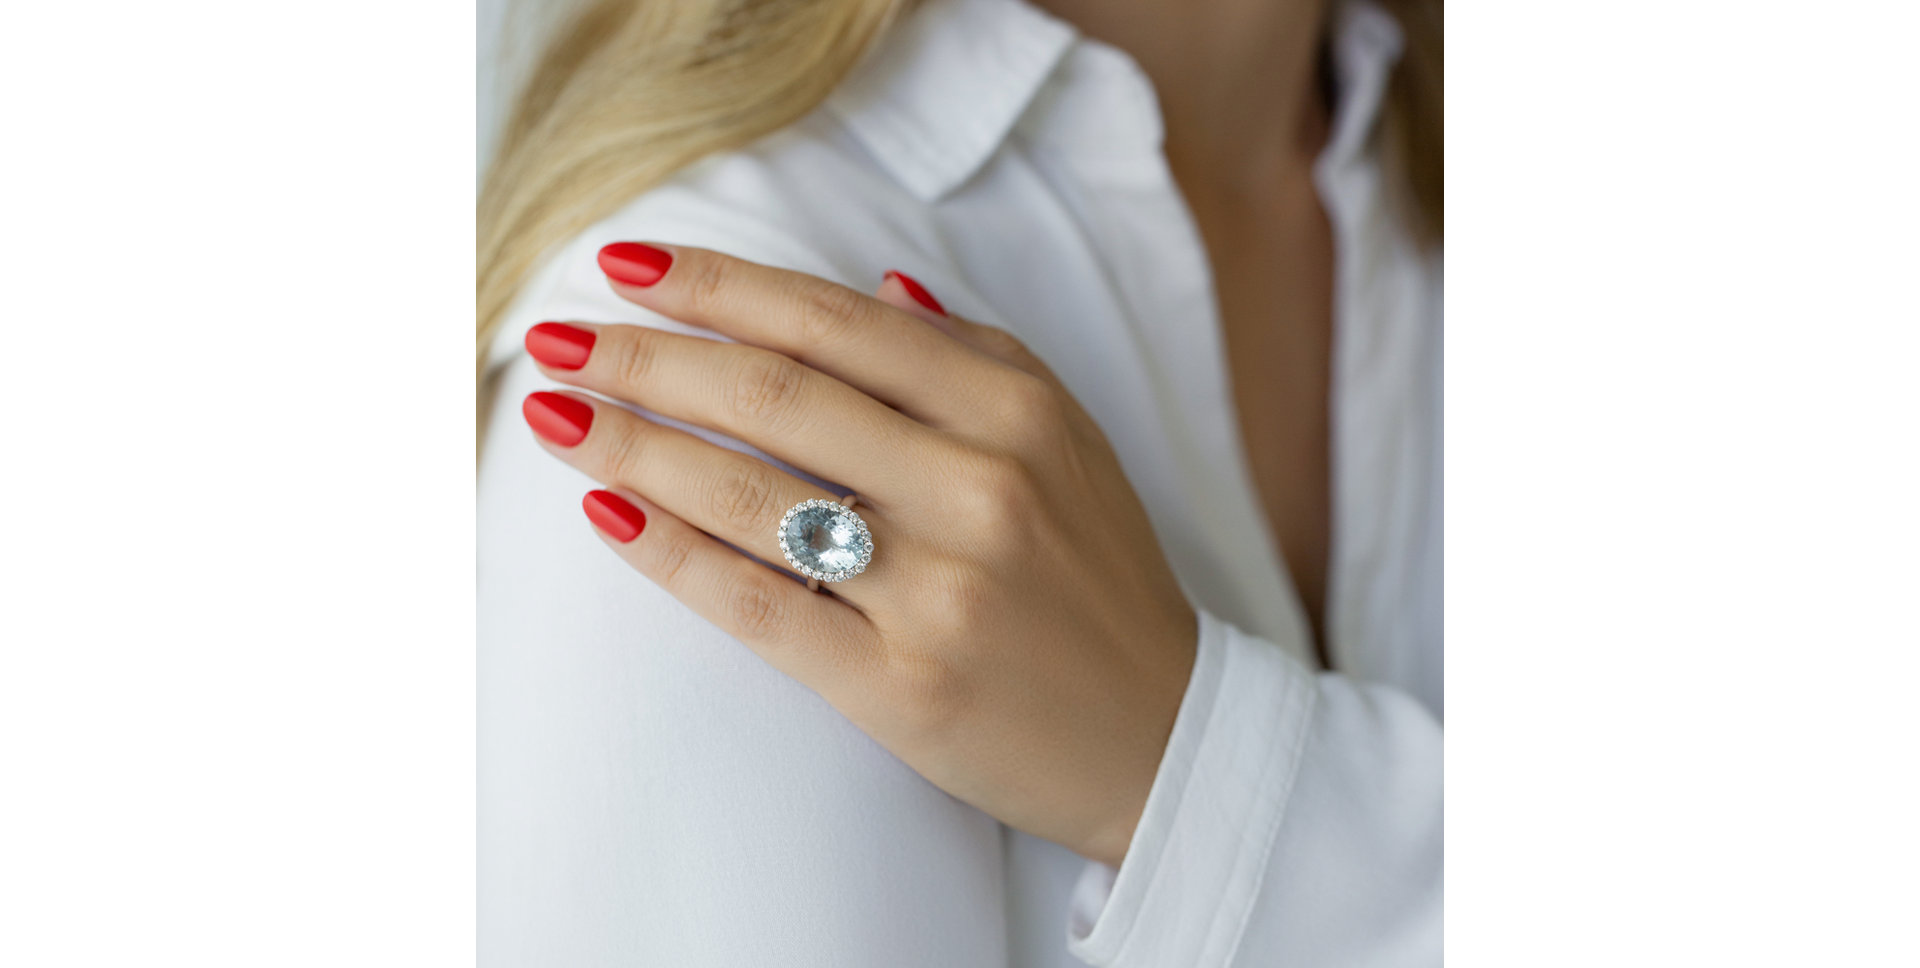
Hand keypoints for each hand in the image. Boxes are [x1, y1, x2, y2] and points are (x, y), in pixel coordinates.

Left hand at [519, 242, 1195, 864]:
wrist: (1161, 734)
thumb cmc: (1098, 576)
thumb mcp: (1066, 439)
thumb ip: (971, 355)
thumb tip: (868, 288)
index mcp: (1013, 410)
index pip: (831, 323)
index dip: (716, 286)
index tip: (626, 266)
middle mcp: (977, 486)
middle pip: (771, 395)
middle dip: (645, 358)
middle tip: (555, 340)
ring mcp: (939, 589)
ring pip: (750, 495)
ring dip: (631, 445)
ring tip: (552, 416)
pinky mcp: (901, 684)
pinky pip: (758, 606)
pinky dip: (670, 554)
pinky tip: (605, 514)